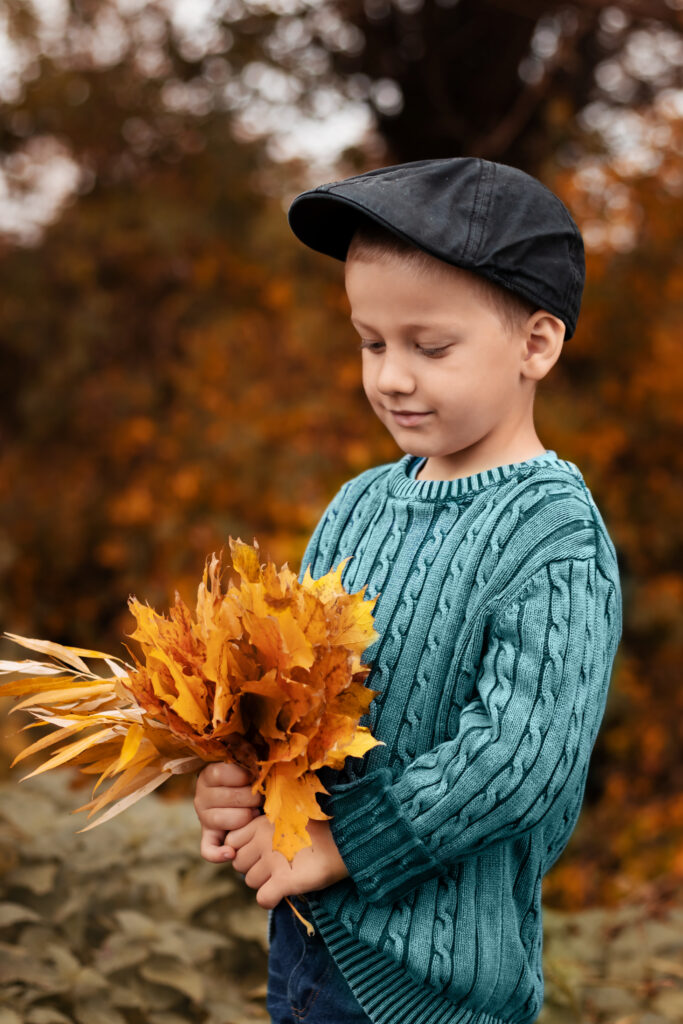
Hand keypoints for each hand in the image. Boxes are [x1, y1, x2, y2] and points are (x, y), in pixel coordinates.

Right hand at [193, 761, 262, 862]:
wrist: (243, 796)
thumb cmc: (250, 779)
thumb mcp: (248, 767)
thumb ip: (251, 766)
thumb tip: (262, 768)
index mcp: (209, 775)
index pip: (222, 773)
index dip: (245, 776)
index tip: (256, 777)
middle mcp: (201, 797)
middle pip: (227, 797)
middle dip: (251, 799)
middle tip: (261, 799)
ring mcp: (203, 818)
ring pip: (219, 820)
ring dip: (243, 819)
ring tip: (255, 815)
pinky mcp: (208, 837)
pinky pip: (207, 849)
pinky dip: (218, 854)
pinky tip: (231, 853)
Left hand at [226, 815, 349, 907]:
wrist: (347, 837)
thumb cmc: (320, 827)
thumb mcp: (288, 817)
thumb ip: (268, 827)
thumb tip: (253, 843)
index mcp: (262, 822)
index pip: (232, 841)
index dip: (243, 849)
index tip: (258, 852)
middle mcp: (263, 840)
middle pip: (238, 864)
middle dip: (252, 867)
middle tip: (272, 867)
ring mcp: (273, 860)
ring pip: (250, 881)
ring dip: (263, 883)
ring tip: (283, 876)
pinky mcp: (285, 880)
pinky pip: (263, 899)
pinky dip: (270, 899)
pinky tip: (282, 893)